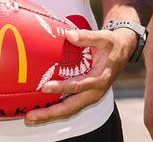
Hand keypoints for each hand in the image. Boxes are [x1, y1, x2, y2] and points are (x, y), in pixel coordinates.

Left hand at [24, 27, 138, 124]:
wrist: (122, 51)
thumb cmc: (111, 44)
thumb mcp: (103, 38)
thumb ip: (87, 37)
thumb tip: (69, 35)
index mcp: (100, 79)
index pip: (78, 86)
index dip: (61, 88)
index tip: (44, 87)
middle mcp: (94, 92)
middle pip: (71, 107)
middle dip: (50, 113)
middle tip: (31, 116)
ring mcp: (89, 97)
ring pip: (69, 110)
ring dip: (50, 115)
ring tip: (31, 117)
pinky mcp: (85, 96)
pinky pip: (69, 106)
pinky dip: (55, 109)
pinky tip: (40, 109)